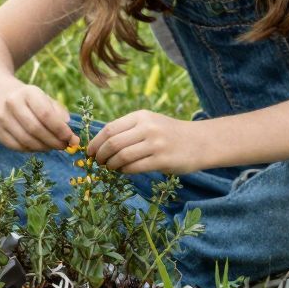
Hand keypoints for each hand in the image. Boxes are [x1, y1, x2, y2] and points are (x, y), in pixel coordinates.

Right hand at [0, 84, 79, 153]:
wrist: (4, 98)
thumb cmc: (33, 102)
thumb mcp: (47, 100)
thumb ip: (60, 115)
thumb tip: (71, 137)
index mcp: (27, 92)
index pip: (45, 114)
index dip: (60, 129)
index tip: (71, 138)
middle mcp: (12, 103)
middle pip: (36, 129)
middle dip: (53, 141)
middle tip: (64, 146)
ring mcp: (2, 118)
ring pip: (27, 140)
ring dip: (44, 148)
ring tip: (52, 146)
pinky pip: (18, 147)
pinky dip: (32, 150)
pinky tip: (38, 146)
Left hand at [86, 109, 203, 175]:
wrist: (199, 141)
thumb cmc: (170, 133)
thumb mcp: (150, 122)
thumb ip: (130, 129)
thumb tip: (103, 143)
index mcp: (140, 116)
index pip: (110, 128)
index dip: (97, 141)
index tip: (89, 151)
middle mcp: (147, 127)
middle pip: (114, 142)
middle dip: (101, 154)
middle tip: (97, 162)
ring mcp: (155, 144)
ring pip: (123, 156)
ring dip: (111, 164)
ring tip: (109, 168)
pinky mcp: (163, 160)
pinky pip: (136, 167)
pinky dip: (125, 171)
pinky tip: (123, 172)